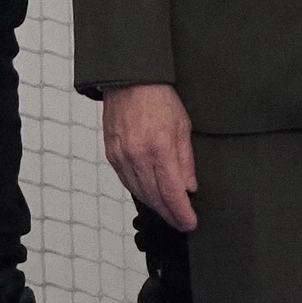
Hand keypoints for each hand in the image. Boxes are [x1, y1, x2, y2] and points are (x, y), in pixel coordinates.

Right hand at [102, 83, 197, 231]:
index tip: (190, 223)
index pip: (172, 193)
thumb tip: (189, 187)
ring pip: (139, 193)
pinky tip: (149, 194)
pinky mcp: (111, 154)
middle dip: (170, 214)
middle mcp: (138, 156)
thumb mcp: (182, 126)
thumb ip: (186, 160)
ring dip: (155, 206)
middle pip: (155, 198)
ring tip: (168, 211)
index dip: (182, 213)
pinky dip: (139, 191)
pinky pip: (126, 181)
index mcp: (160, 148)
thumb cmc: (158, 97)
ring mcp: (122, 156)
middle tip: (181, 222)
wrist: (130, 79)